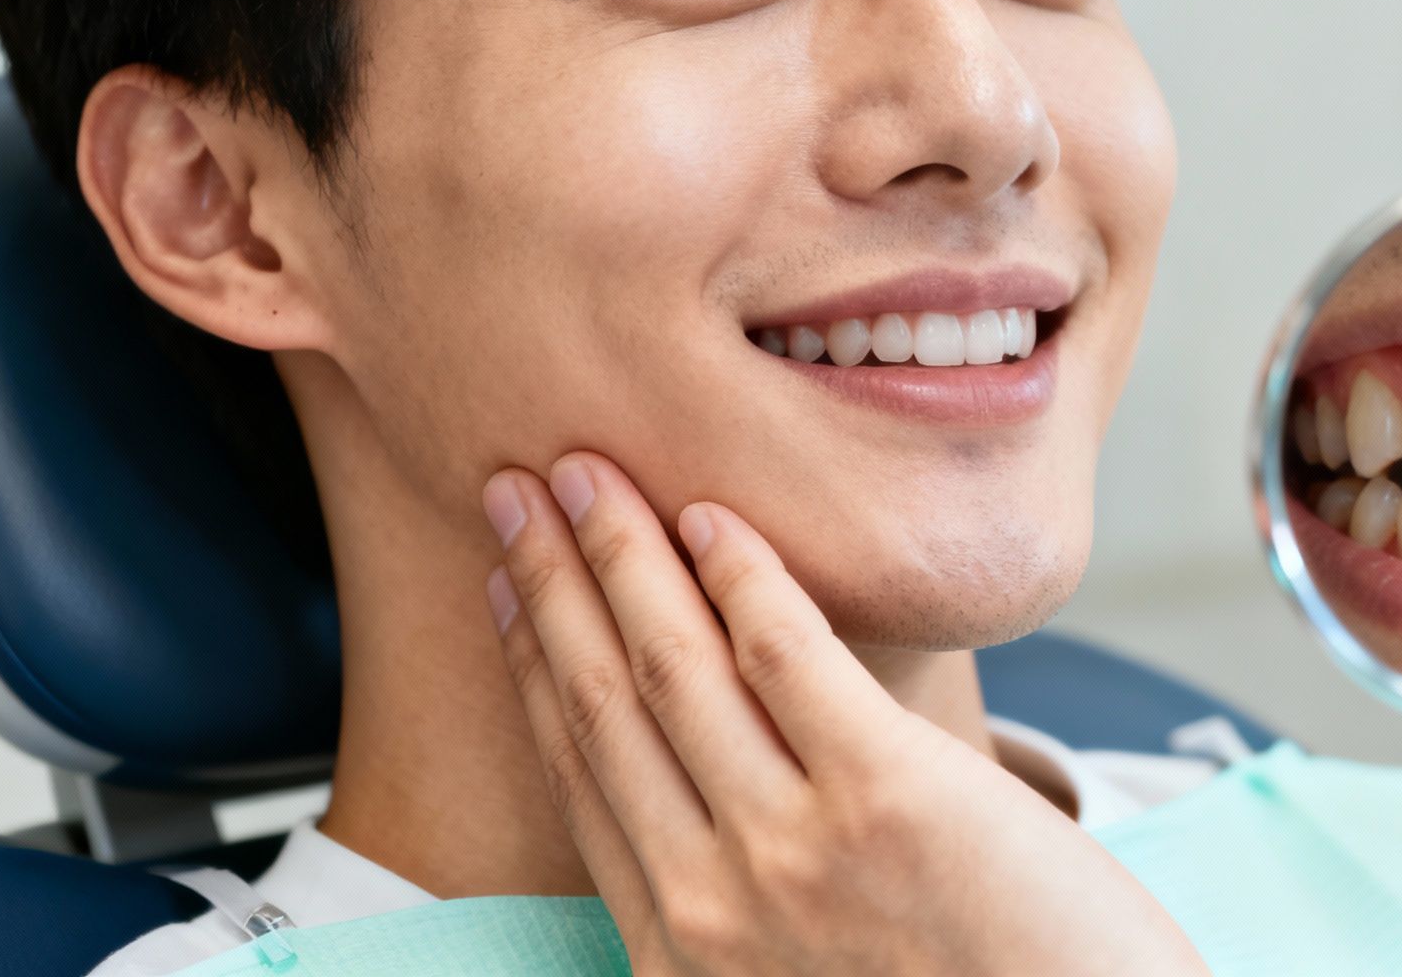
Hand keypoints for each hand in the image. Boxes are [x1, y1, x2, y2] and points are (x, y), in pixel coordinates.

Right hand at [481, 451, 1208, 974]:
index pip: (586, 775)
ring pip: (673, 668)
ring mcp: (793, 851)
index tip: (513, 588)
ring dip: (618, 555)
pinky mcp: (888, 798)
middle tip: (515, 489)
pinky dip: (739, 575)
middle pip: (603, 707)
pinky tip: (711, 516)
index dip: (537, 666)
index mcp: (687, 953)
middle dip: (550, 586)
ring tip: (586, 473)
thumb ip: (758, 907)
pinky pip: (785, 655)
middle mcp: (715, 904)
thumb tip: (730, 798)